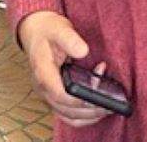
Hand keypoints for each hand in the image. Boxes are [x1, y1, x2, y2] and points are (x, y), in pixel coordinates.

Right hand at [19, 11, 110, 127]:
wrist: (36, 32)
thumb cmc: (48, 31)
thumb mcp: (59, 29)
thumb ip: (70, 39)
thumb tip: (83, 51)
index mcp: (43, 73)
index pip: (60, 94)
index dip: (79, 99)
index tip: (97, 97)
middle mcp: (44, 88)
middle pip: (66, 110)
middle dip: (89, 110)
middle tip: (110, 104)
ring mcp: (48, 94)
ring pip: (68, 116)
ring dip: (88, 116)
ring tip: (107, 108)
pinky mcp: (55, 96)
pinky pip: (68, 113)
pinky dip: (83, 115)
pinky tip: (97, 107)